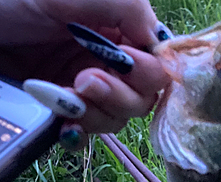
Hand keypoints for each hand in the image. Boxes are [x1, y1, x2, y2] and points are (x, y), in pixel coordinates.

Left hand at [0, 0, 169, 141]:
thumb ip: (125, 7)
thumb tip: (162, 43)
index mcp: (113, 24)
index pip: (156, 61)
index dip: (148, 72)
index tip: (126, 68)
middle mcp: (103, 55)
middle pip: (142, 96)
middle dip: (119, 96)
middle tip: (85, 81)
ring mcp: (80, 83)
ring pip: (116, 118)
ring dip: (96, 114)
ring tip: (63, 97)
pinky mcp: (58, 105)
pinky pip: (84, 129)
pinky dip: (77, 131)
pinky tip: (64, 126)